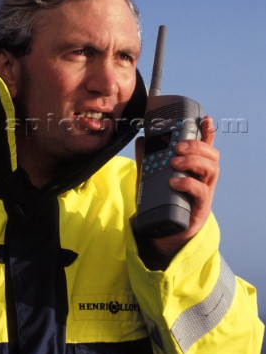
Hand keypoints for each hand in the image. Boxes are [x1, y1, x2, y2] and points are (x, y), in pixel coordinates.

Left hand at [135, 116, 218, 257]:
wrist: (165, 233)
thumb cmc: (165, 202)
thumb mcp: (153, 178)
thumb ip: (147, 159)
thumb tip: (141, 139)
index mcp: (196, 169)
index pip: (206, 148)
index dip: (208, 132)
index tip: (206, 119)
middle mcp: (204, 178)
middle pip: (212, 155)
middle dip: (197, 146)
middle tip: (178, 146)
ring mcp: (205, 193)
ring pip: (212, 170)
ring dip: (194, 161)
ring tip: (174, 161)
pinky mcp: (200, 208)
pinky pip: (201, 192)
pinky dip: (188, 183)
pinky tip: (174, 182)